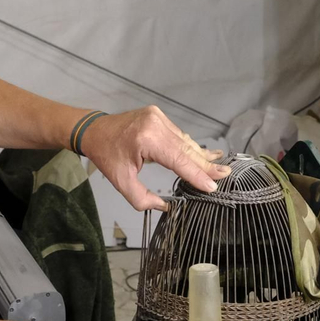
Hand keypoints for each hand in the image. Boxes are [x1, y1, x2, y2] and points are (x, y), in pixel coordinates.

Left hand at [80, 106, 231, 210]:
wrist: (93, 130)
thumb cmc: (106, 155)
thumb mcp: (120, 181)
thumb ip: (142, 198)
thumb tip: (165, 205)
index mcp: (147, 139)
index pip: (179, 160)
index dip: (197, 174)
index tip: (213, 185)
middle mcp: (156, 124)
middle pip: (186, 149)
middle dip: (206, 164)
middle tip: (226, 174)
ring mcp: (158, 117)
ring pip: (185, 141)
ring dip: (200, 155)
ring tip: (219, 165)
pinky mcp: (158, 116)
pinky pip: (178, 135)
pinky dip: (189, 147)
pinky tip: (203, 153)